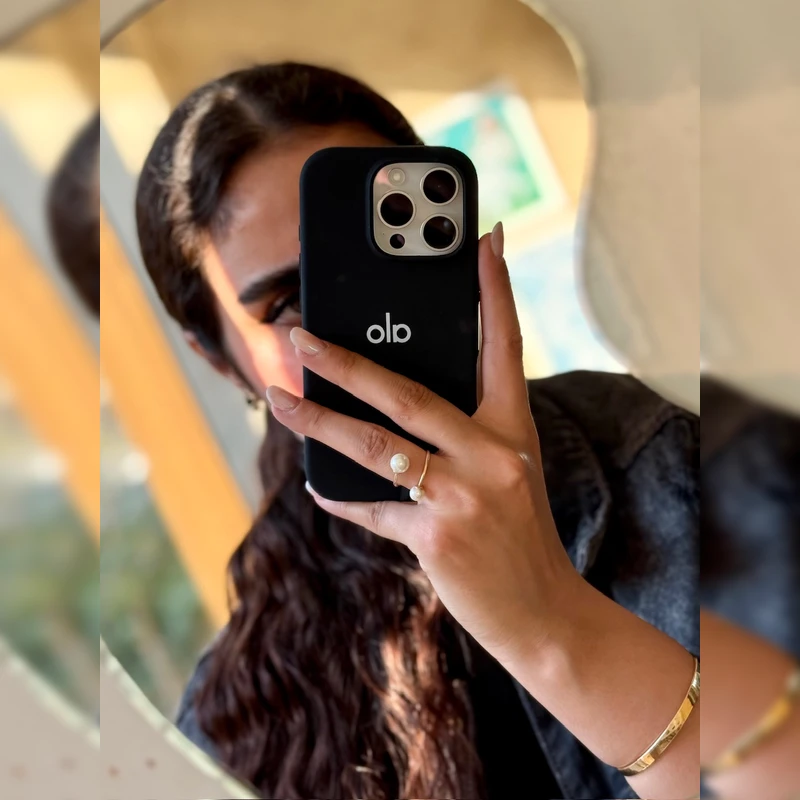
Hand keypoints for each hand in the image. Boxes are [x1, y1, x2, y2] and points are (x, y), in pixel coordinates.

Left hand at [266, 222, 580, 661]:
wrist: (545, 613)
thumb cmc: (519, 535)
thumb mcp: (508, 472)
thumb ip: (464, 436)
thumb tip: (393, 405)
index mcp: (514, 430)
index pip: (504, 345)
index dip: (494, 291)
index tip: (484, 239)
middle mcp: (493, 455)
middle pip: (408, 392)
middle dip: (347, 361)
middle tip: (300, 334)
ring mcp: (465, 497)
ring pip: (375, 446)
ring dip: (318, 421)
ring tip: (279, 398)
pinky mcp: (438, 539)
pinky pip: (374, 509)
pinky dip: (342, 498)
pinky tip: (318, 486)